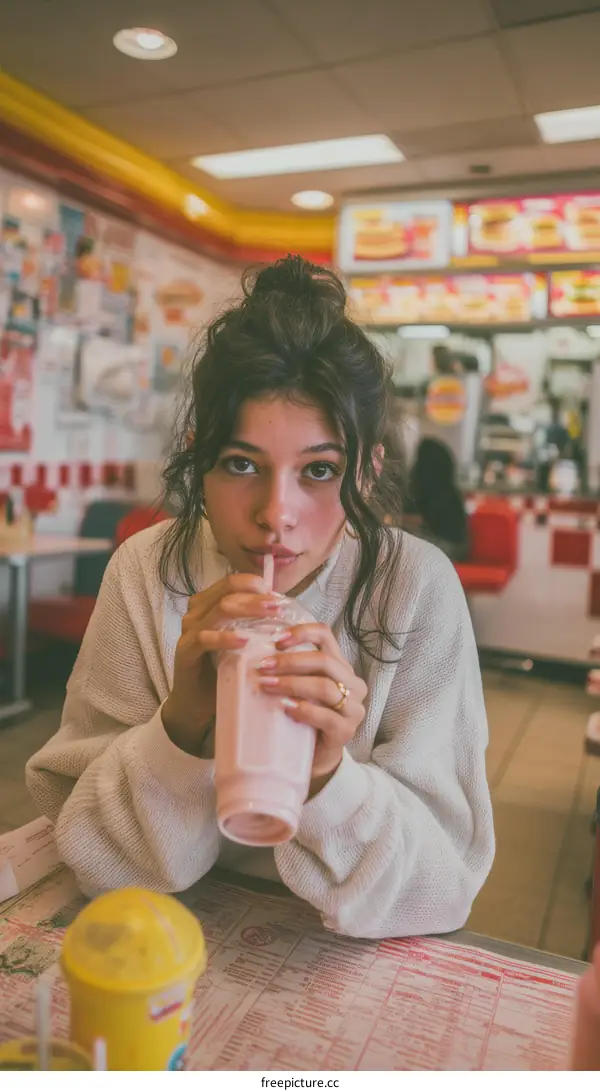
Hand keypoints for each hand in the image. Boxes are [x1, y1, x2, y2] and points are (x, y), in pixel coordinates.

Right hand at [162, 573, 279, 755]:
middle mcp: (196, 613)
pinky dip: (226, 638)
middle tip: (278, 605)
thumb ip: (253, 624)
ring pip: (219, 610)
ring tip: (270, 616)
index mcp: (208, 605)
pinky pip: (205, 639)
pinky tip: (245, 641)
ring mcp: (189, 632)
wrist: (197, 704)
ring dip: (247, 610)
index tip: (278, 596)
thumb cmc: (222, 670)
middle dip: (255, 596)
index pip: (231, 582)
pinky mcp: (186, 653)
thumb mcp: (241, 643)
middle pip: (226, 591)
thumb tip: (284, 609)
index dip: (255, 583)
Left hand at [257, 623, 366, 796]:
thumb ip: (291, 670)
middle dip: (290, 661)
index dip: (301, 632)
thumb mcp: (300, 688)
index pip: (326, 635)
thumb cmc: (304, 717)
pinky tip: (286, 709)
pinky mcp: (346, 732)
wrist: (315, 757)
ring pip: (325, 687)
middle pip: (325, 661)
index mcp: (341, 667)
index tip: (275, 640)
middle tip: (263, 666)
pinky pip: (326, 717)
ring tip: (267, 685)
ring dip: (292, 683)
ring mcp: (353, 709)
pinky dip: (304, 710)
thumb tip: (256, 652)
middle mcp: (353, 684)